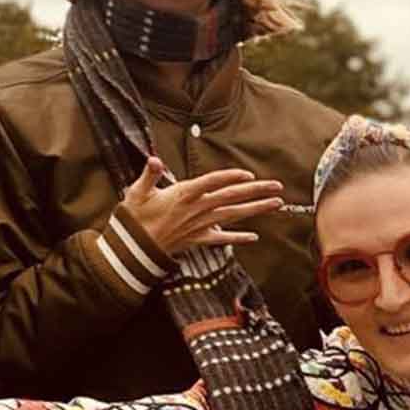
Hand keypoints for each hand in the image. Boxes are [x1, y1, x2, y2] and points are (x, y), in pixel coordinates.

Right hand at [119, 160, 283, 259]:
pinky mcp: (197, 239)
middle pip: (230, 197)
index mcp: (182, 194)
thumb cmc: (134, 218)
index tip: (248, 174)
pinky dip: (237, 238)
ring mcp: (199, 225)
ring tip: (276, 204)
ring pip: (232, 216)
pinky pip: (221, 239)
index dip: (230, 177)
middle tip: (277, 186)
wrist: (133, 250)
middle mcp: (195, 209)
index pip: (211, 182)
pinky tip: (254, 237)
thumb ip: (149, 175)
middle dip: (255, 191)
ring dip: (255, 209)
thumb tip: (153, 159)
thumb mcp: (137, 192)